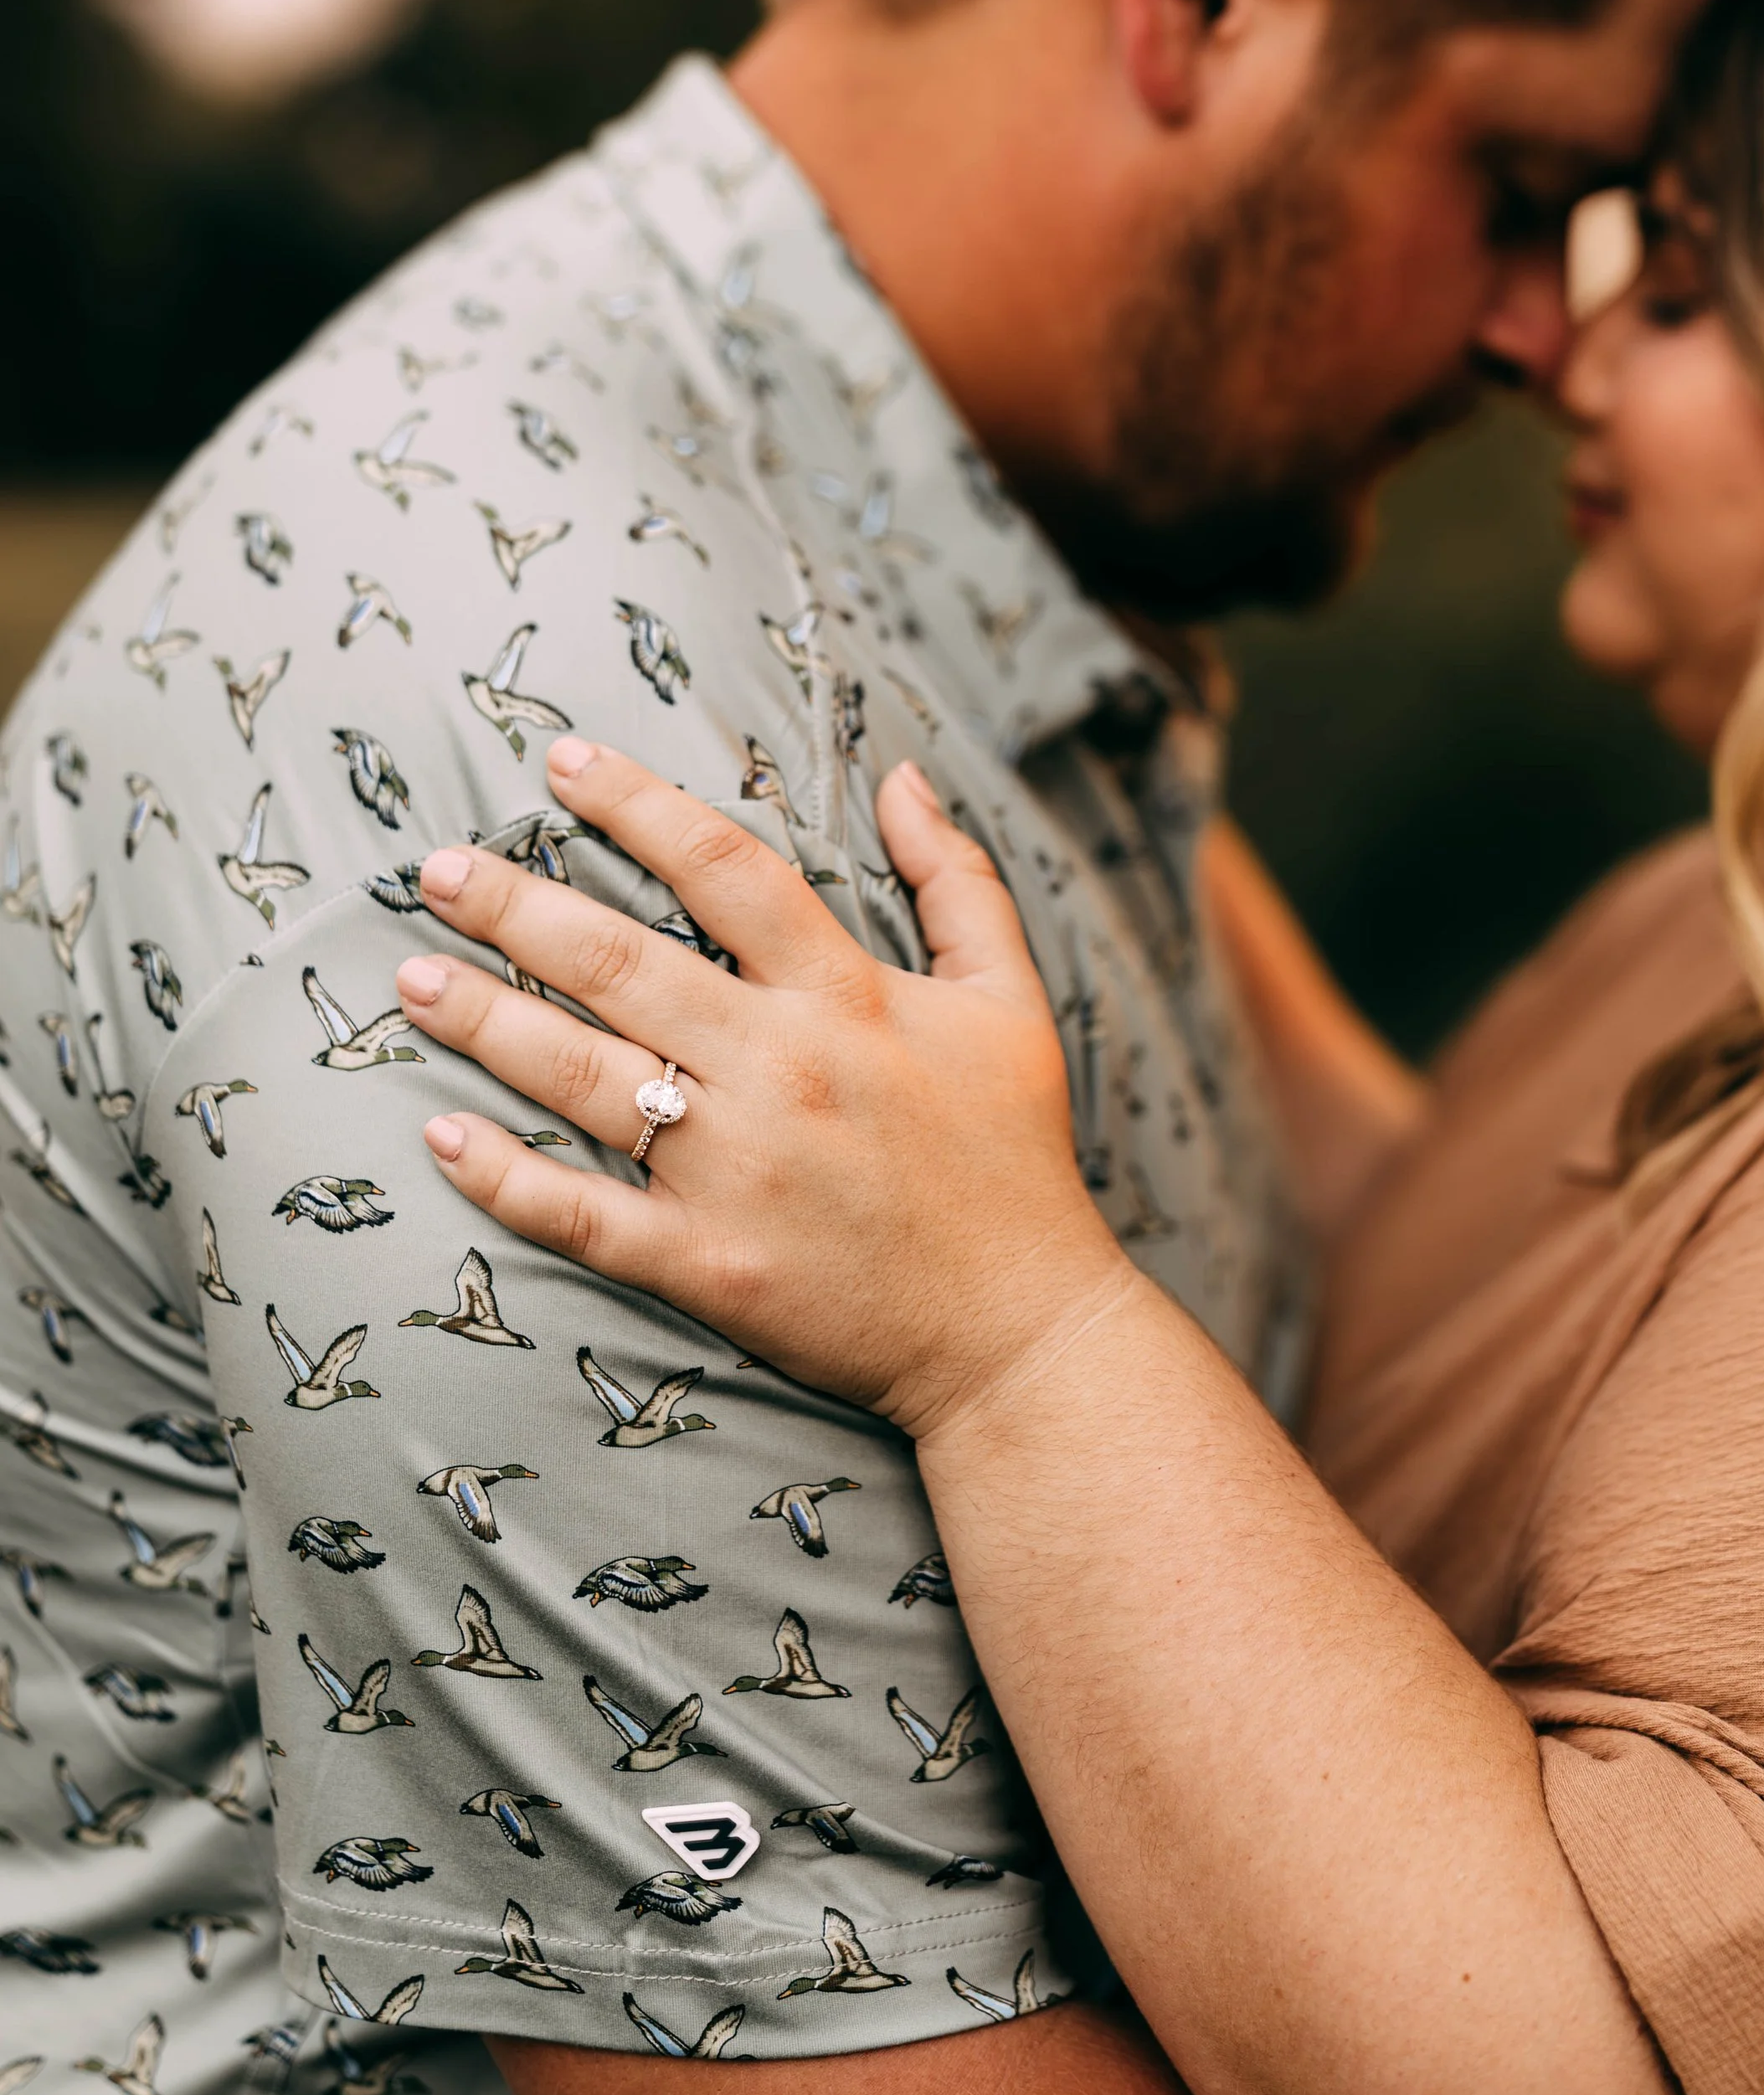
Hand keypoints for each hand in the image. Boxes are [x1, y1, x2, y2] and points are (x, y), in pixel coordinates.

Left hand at [395, 738, 1144, 1438]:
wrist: (1021, 1331)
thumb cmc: (1013, 1158)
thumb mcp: (1011, 1000)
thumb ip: (959, 880)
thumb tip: (907, 776)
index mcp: (847, 995)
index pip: (723, 869)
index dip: (637, 804)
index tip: (563, 764)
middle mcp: (779, 1068)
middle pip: (620, 961)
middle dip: (515, 906)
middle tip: (437, 869)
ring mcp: (736, 1171)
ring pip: (582, 1075)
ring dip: (485, 1020)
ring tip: (412, 976)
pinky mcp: (709, 1265)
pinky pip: (583, 1216)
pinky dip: (506, 1179)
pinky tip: (441, 1136)